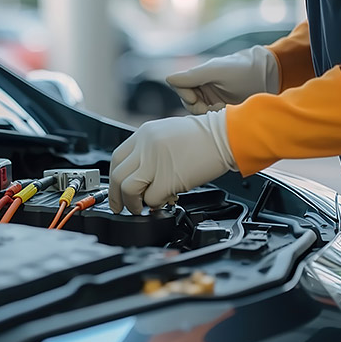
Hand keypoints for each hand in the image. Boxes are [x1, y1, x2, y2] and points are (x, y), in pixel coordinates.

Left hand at [109, 110, 236, 214]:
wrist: (227, 136)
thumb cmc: (205, 136)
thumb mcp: (168, 133)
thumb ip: (149, 150)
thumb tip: (139, 173)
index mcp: (144, 134)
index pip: (116, 158)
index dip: (113, 178)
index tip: (115, 189)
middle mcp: (146, 147)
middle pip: (117, 176)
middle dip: (116, 196)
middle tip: (121, 206)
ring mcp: (155, 162)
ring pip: (128, 189)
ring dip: (132, 204)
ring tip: (140, 208)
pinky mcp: (168, 179)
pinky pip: (151, 199)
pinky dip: (154, 205)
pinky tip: (162, 202)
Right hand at [166, 46, 278, 114]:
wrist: (272, 76)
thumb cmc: (245, 69)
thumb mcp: (217, 71)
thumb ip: (193, 75)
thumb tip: (168, 79)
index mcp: (200, 75)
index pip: (179, 87)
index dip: (185, 95)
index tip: (197, 99)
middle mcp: (203, 86)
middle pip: (187, 101)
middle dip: (198, 107)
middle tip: (215, 107)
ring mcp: (212, 97)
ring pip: (198, 111)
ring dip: (208, 113)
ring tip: (223, 108)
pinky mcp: (222, 108)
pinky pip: (210, 117)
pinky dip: (216, 117)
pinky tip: (227, 112)